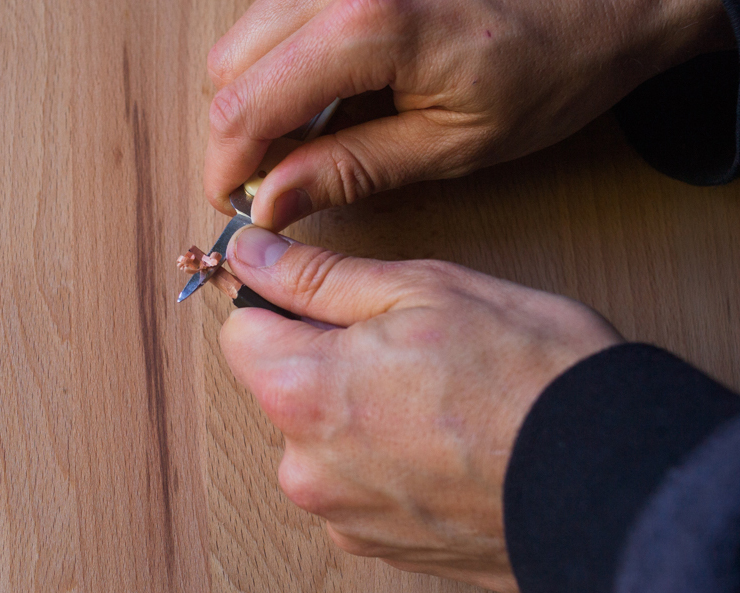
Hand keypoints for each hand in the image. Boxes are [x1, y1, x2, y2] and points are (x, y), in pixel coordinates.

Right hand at [205, 0, 731, 228]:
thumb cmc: (551, 66)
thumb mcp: (451, 144)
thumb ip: (350, 169)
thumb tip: (273, 201)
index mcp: (367, 27)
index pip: (245, 104)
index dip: (226, 165)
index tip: (233, 203)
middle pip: (230, 64)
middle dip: (238, 131)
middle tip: (277, 178)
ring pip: (249, 33)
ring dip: (260, 94)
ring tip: (312, 139)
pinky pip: (283, 12)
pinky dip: (287, 62)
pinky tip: (331, 94)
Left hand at [220, 226, 622, 591]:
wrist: (611, 477)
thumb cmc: (528, 376)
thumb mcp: (419, 291)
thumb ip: (317, 276)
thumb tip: (253, 254)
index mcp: (304, 393)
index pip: (238, 332)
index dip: (274, 303)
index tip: (313, 295)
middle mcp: (306, 468)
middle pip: (280, 387)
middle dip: (322, 357)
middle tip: (401, 342)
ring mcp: (342, 516)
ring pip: (319, 436)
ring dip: (355, 409)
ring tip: (431, 395)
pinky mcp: (379, 544)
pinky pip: (353, 483)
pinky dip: (381, 458)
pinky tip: (439, 441)